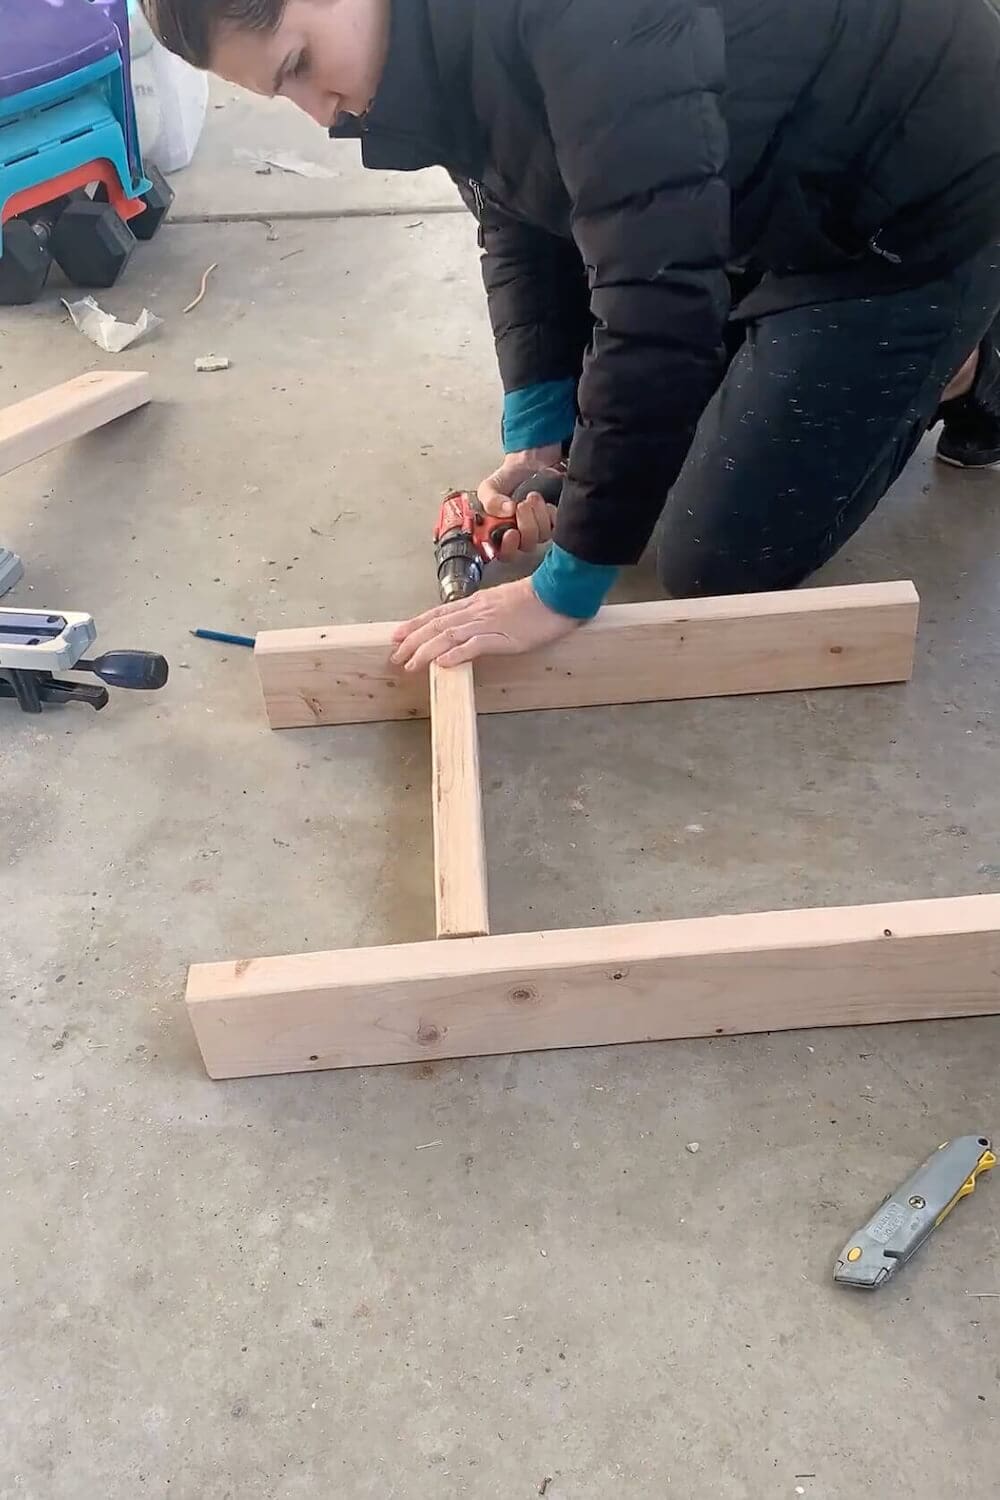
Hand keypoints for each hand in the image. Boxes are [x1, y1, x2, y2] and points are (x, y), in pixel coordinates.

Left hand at [390, 576, 580, 670]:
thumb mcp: (504, 602)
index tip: (399, 634)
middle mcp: (476, 611)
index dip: (416, 624)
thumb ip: (485, 612)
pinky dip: (456, 655)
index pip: (438, 613)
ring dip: (426, 651)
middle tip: (395, 654)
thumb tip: (470, 624)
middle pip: (437, 625)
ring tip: (410, 664)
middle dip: (413, 640)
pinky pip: (474, 646)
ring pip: (448, 636)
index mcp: (477, 602)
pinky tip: (442, 664)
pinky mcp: (503, 637)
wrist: (559, 593)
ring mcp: (488, 623)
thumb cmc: (538, 599)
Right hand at [478, 446, 562, 560]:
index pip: (502, 553)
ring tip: (532, 497)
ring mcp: (537, 531)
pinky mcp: (553, 523)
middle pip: (524, 546)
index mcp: (499, 533)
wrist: (529, 462)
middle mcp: (519, 536)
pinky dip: (550, 514)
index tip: (511, 533)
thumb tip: (507, 510)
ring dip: (537, 516)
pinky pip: (555, 527)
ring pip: (541, 536)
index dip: (507, 549)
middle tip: (522, 505)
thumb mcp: (490, 486)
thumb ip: (490, 500)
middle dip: (525, 526)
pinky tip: (544, 504)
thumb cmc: (508, 478)